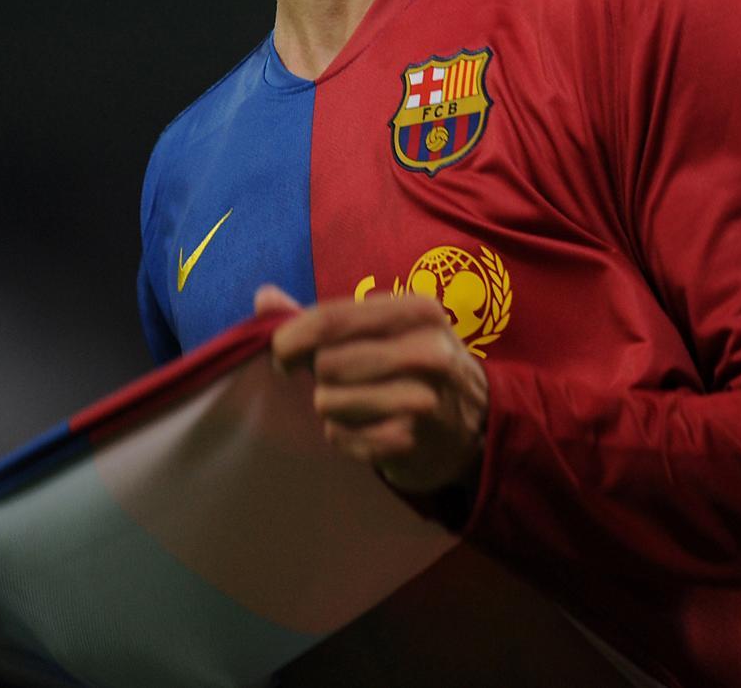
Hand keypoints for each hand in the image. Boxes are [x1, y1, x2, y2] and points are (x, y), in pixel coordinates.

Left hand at [256, 284, 487, 496]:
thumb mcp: (385, 327)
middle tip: (341, 381)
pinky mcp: (408, 442)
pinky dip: (343, 435)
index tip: (280, 353)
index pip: (333, 318)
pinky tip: (369, 429)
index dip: (293, 336)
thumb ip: (322, 315)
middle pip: (326, 363)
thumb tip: (263, 297)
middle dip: (321, 376)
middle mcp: (425, 351)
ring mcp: (420, 400)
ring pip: (328, 402)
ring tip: (361, 404)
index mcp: (417, 311)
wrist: (476, 425)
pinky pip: (339, 437)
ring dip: (331, 408)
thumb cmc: (415, 365)